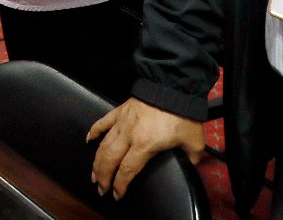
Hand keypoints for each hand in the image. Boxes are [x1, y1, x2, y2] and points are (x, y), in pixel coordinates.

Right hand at [88, 98, 205, 199]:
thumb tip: (191, 165)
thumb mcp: (194, 141)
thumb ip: (191, 157)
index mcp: (144, 145)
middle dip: (103, 176)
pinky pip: (102, 123)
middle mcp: (128, 136)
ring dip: (97, 161)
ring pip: (103, 145)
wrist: (172, 88)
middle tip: (100, 188)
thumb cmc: (183, 116)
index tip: (116, 195)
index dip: (120, 184)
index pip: (127, 170)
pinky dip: (94, 132)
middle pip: (110, 160)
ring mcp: (121, 123)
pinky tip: (88, 140)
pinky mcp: (119, 111)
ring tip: (93, 173)